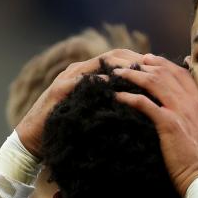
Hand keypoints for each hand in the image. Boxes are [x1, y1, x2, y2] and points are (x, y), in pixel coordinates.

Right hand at [14, 49, 146, 157]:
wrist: (35, 141)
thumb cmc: (69, 129)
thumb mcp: (96, 114)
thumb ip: (114, 104)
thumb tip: (143, 105)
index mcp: (91, 74)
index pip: (121, 58)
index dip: (141, 60)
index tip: (162, 68)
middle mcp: (80, 70)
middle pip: (113, 56)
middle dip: (136, 59)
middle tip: (157, 67)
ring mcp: (68, 78)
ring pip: (99, 63)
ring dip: (121, 66)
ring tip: (141, 71)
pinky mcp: (59, 90)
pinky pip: (80, 80)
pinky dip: (97, 80)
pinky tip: (112, 84)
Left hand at [113, 54, 197, 196]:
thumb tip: (194, 121)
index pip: (182, 74)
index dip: (163, 64)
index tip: (149, 61)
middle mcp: (193, 103)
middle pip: (166, 73)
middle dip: (144, 65)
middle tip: (128, 64)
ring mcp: (181, 111)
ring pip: (154, 82)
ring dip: (133, 76)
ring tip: (117, 75)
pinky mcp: (169, 124)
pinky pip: (144, 103)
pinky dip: (129, 97)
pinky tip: (117, 96)